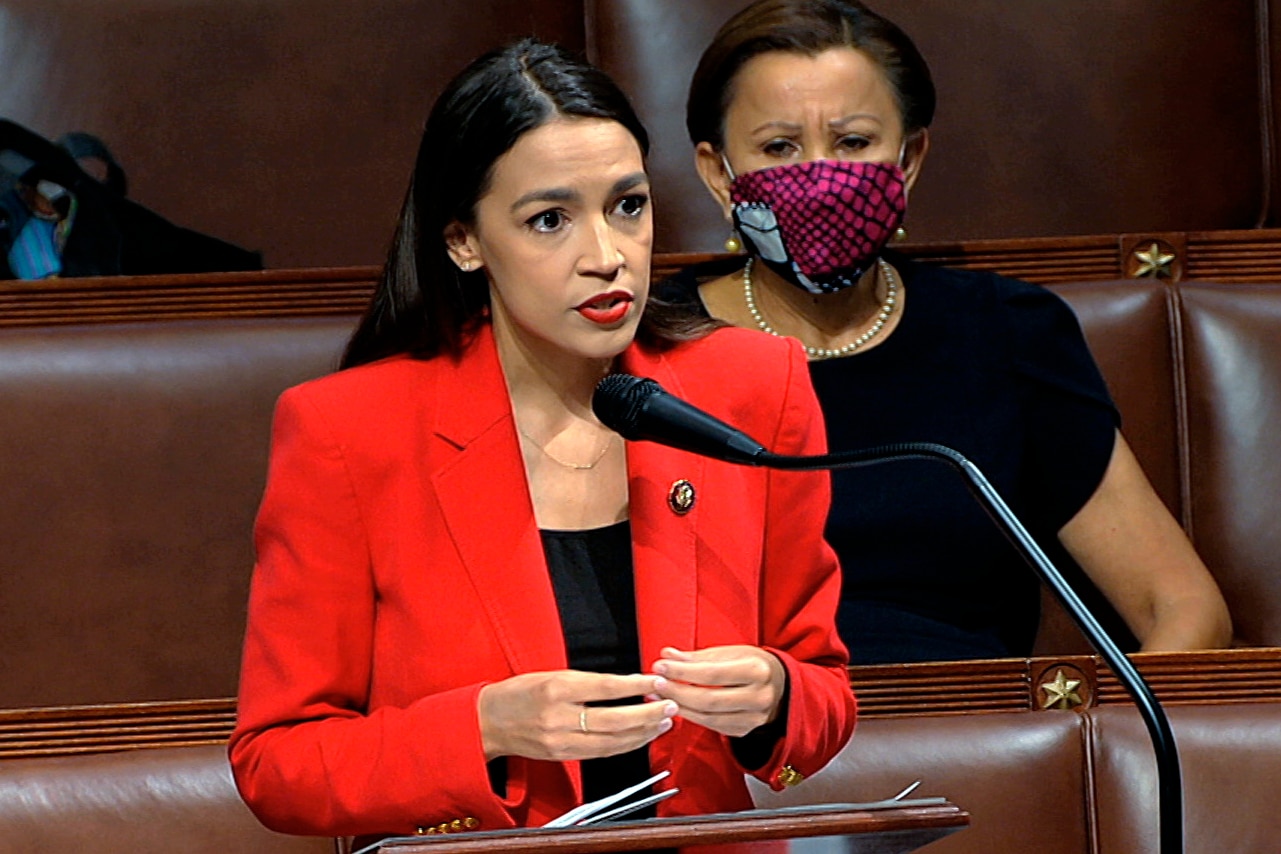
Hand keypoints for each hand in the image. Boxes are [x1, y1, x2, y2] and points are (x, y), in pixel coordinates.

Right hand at [478, 670, 676, 761]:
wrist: (489, 720)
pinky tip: (640, 736)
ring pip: (612, 741)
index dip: (636, 686)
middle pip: (614, 720)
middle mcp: (559, 717)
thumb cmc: (520, 692)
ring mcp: (560, 740)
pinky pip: (601, 752)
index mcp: (557, 688)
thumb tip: (628, 684)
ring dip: (642, 733)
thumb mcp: (552, 675)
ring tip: (662, 722)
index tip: (657, 682)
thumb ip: (588, 682)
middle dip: (647, 714)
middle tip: (670, 706)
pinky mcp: (562, 756)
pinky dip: (625, 745)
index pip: (606, 688)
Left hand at [649, 646, 784, 737]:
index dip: (682, 672)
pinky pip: (711, 726)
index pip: (711, 674)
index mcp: (756, 670)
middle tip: (655, 684)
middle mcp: (758, 696)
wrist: (781, 686)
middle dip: (676, 692)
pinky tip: (676, 707)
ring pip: (707, 717)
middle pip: (708, 699)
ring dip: (678, 706)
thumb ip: (698, 657)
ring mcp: (753, 718)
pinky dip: (691, 716)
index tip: (660, 666)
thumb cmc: (754, 665)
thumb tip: (668, 655)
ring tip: (659, 695)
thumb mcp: (731, 652)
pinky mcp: (744, 730)